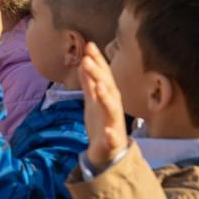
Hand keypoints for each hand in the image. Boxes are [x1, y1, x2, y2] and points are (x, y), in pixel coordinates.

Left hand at [79, 41, 128, 167]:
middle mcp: (113, 108)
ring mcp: (114, 125)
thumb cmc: (100, 124)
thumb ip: (89, 83)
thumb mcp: (92, 101)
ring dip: (106, 98)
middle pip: (108, 88)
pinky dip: (110, 134)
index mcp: (107, 97)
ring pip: (112, 110)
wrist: (107, 154)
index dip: (98, 61)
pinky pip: (112, 138)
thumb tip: (84, 62)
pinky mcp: (112, 142)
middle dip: (99, 74)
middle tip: (87, 58)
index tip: (89, 45)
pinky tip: (107, 132)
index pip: (103, 75)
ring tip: (99, 87)